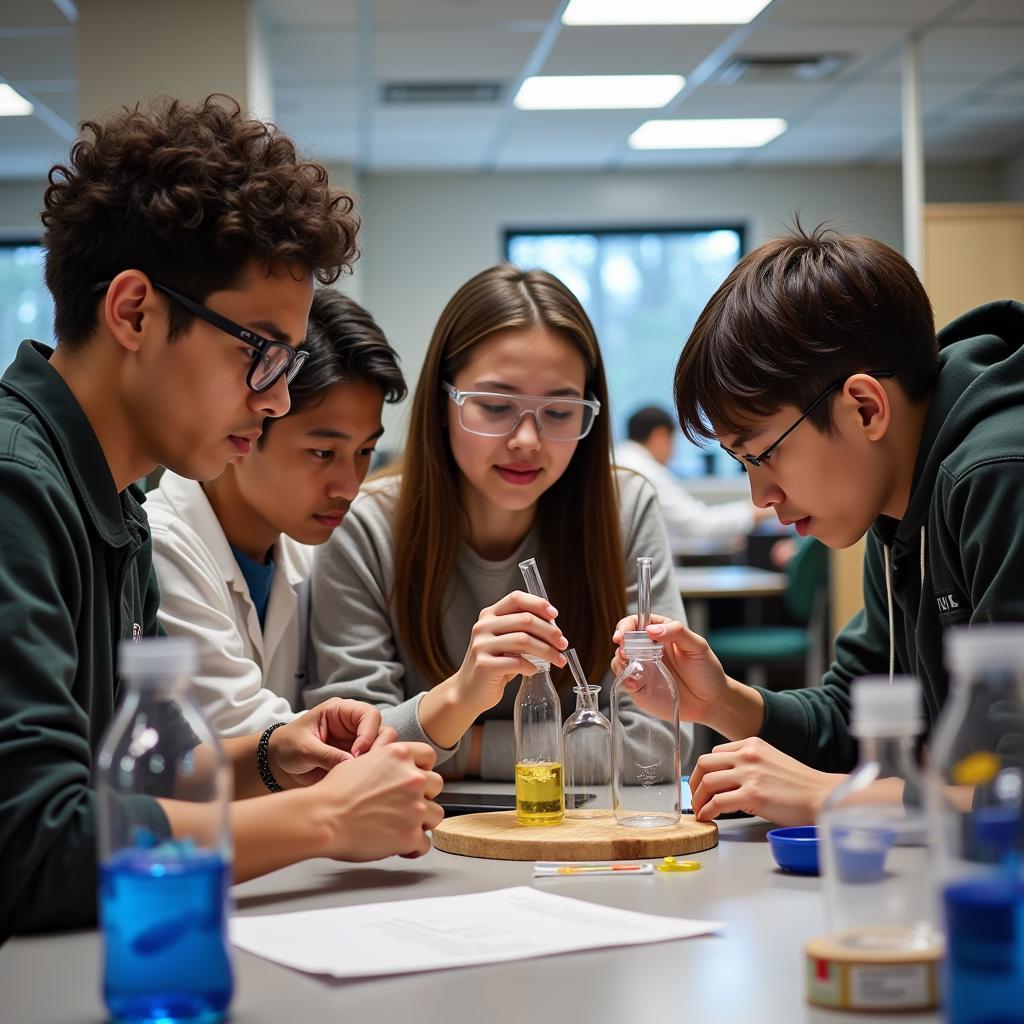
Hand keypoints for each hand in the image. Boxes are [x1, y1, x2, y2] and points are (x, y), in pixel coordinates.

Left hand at [269, 698, 397, 787]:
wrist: (277, 765)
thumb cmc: (287, 746)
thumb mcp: (304, 748)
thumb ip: (327, 755)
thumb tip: (352, 763)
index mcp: (341, 712)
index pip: (369, 715)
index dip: (369, 733)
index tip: (356, 754)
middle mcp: (354, 726)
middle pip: (383, 731)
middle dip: (380, 749)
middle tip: (366, 767)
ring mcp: (357, 744)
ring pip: (384, 749)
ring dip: (378, 762)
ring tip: (363, 777)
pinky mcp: (357, 761)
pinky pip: (374, 765)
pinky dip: (373, 773)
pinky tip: (361, 783)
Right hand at [305, 742, 443, 860]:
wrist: (323, 818)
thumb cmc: (333, 793)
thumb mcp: (362, 761)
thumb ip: (386, 764)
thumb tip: (392, 773)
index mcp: (400, 755)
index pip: (429, 755)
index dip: (422, 768)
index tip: (415, 779)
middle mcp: (412, 778)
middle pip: (436, 785)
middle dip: (423, 795)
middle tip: (405, 806)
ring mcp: (415, 807)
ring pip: (436, 815)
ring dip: (422, 822)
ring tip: (402, 827)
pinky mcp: (410, 835)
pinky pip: (425, 844)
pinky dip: (413, 847)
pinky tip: (400, 846)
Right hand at [453, 591, 567, 714]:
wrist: (468, 691)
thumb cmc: (493, 665)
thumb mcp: (504, 641)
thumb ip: (522, 630)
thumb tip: (554, 628)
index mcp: (489, 615)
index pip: (516, 599)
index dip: (538, 604)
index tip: (555, 615)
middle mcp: (483, 626)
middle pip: (525, 620)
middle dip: (550, 632)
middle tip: (563, 644)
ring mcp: (481, 645)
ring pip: (524, 640)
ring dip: (547, 651)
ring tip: (558, 660)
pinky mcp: (484, 665)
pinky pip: (517, 662)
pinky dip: (531, 667)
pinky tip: (534, 670)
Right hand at [611, 615, 728, 723]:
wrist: (710, 702)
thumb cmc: (706, 670)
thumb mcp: (697, 646)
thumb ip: (676, 632)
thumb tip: (651, 629)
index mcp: (660, 633)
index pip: (637, 622)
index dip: (626, 626)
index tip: (623, 634)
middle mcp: (647, 649)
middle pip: (623, 640)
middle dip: (620, 643)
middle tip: (625, 651)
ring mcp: (642, 668)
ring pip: (619, 660)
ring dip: (620, 662)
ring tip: (630, 668)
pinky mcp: (639, 687)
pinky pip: (624, 680)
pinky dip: (624, 680)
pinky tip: (635, 684)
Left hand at [689, 737, 844, 824]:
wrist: (822, 796)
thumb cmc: (800, 785)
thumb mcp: (771, 762)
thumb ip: (747, 766)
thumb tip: (725, 784)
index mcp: (752, 744)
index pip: (715, 753)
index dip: (704, 771)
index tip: (702, 784)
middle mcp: (748, 755)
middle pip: (704, 764)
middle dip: (694, 783)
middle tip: (695, 798)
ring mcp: (749, 774)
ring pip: (707, 782)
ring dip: (698, 799)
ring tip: (700, 810)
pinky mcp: (753, 795)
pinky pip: (718, 802)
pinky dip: (707, 811)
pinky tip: (707, 818)